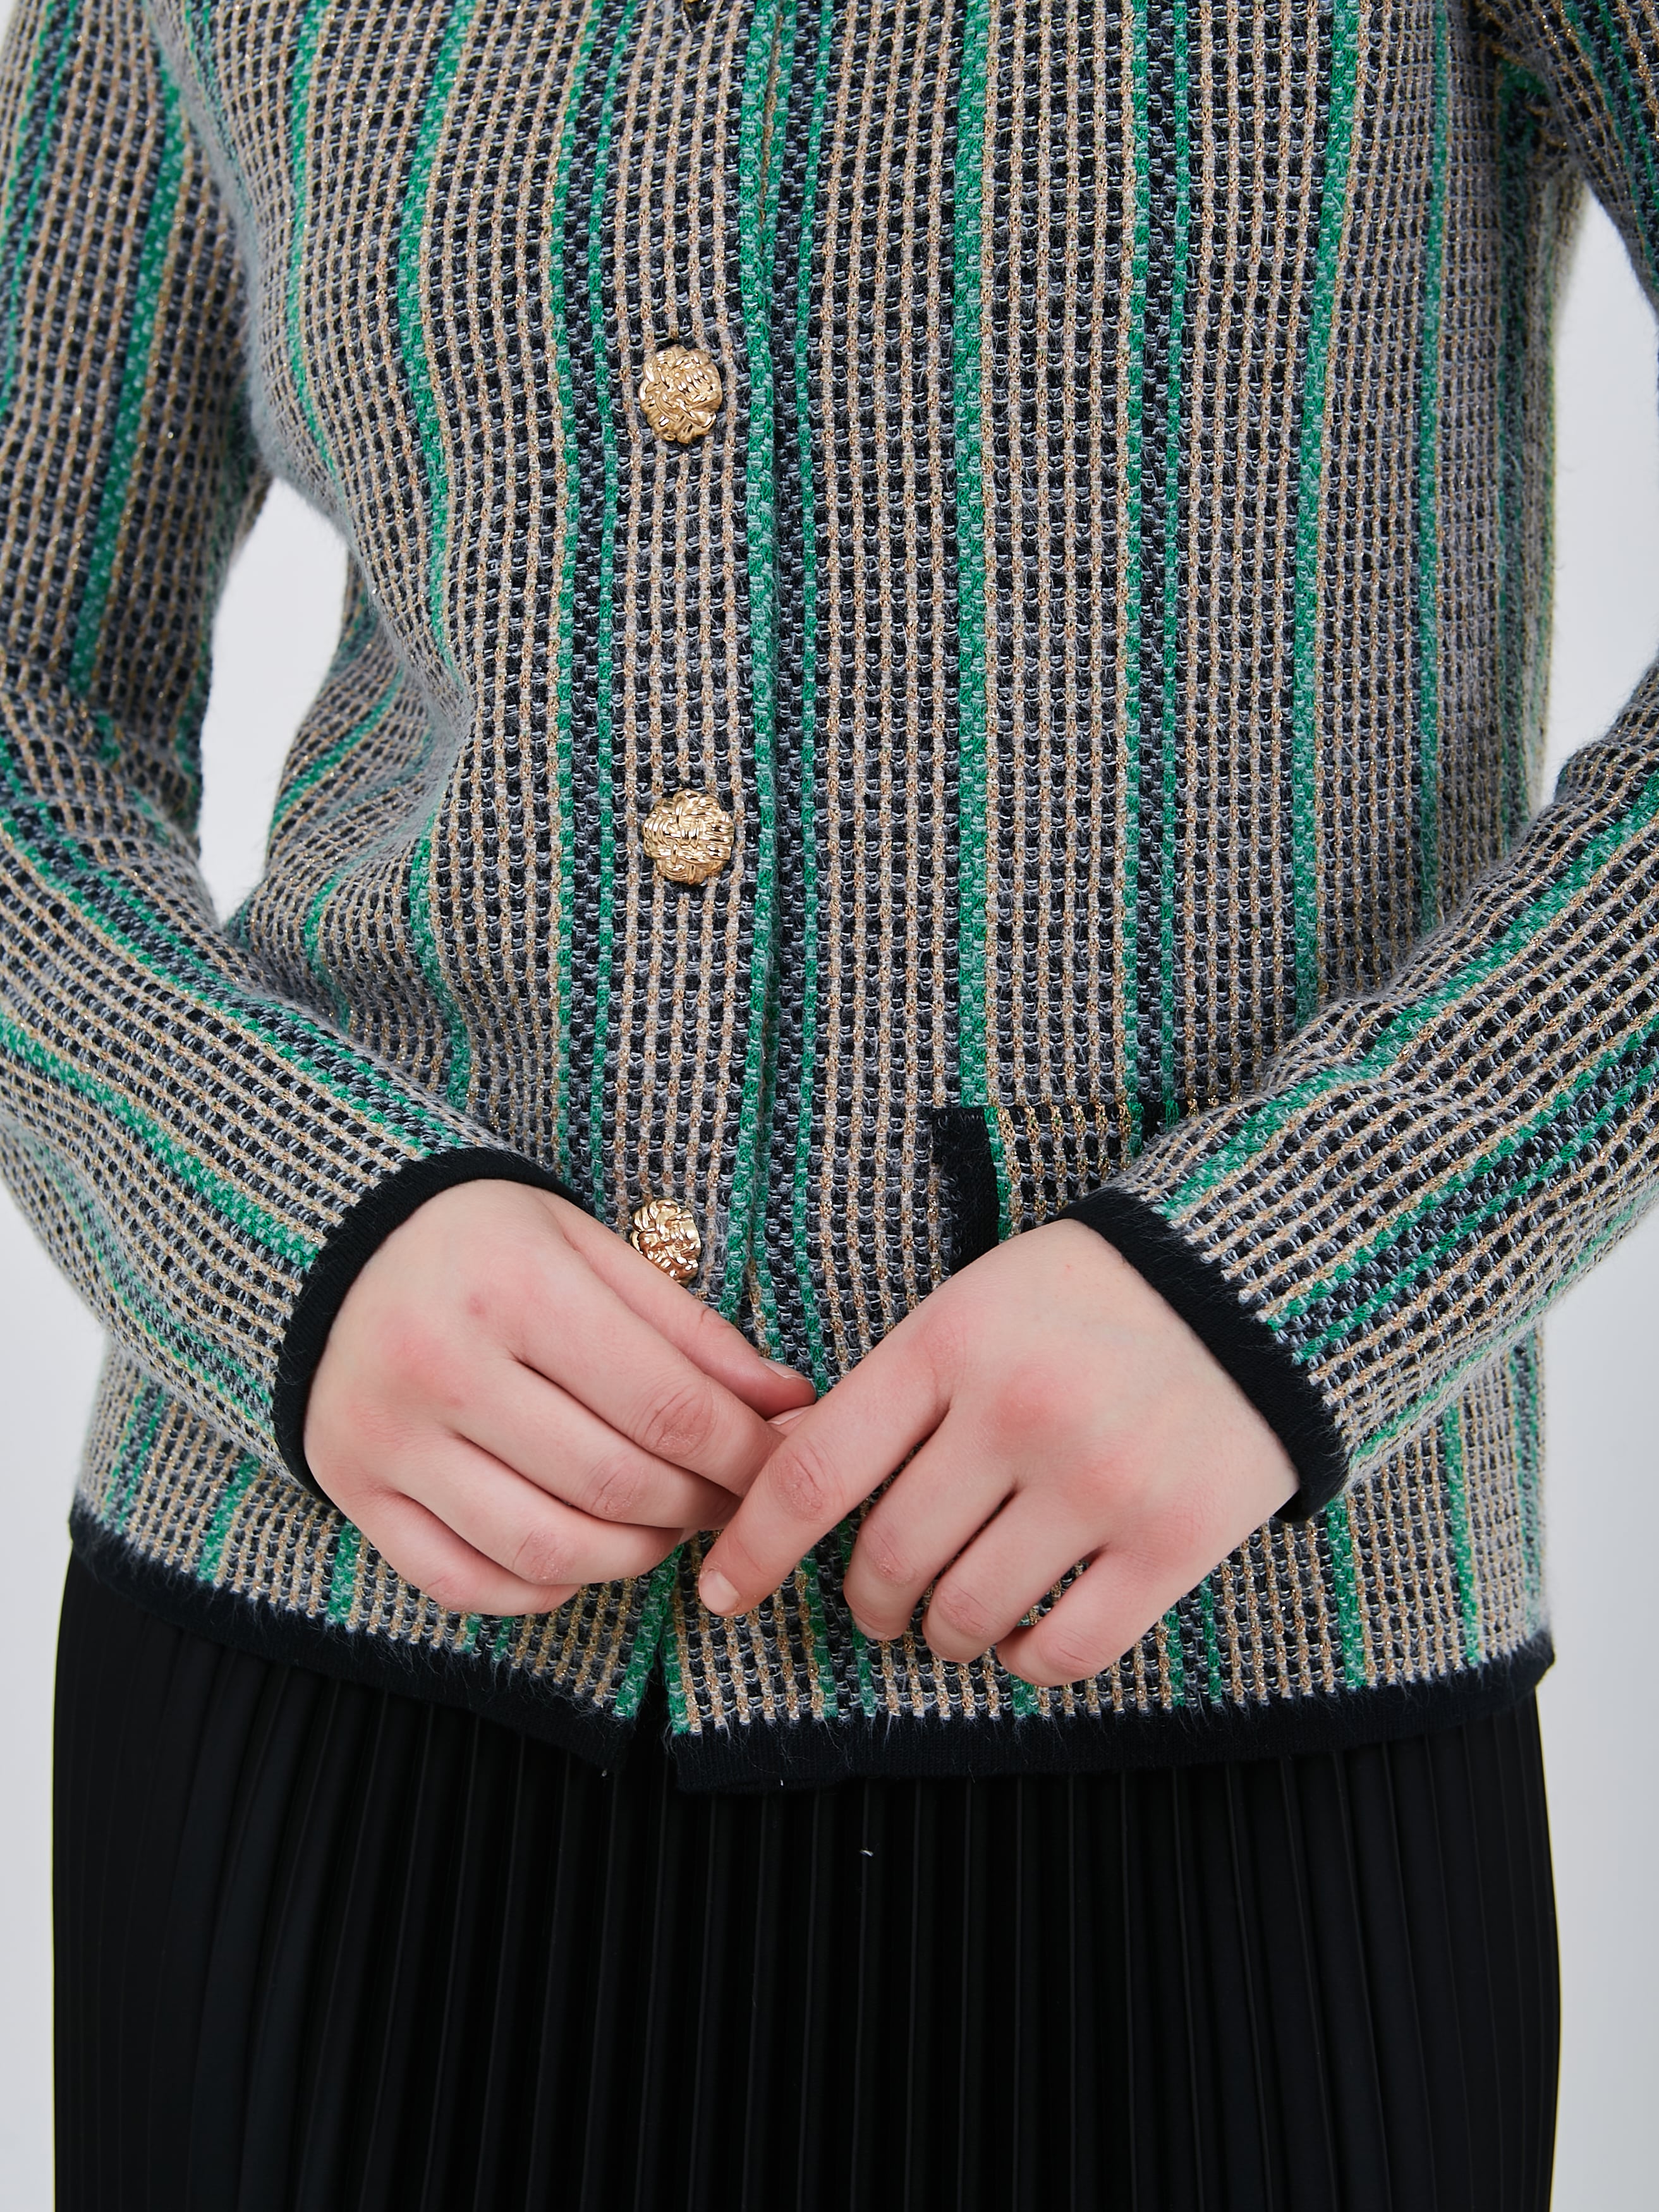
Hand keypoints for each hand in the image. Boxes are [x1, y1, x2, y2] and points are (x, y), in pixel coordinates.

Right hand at [305, 1180, 814, 1615]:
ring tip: (665, 1525)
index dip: (744, 1453)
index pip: (665, 1406)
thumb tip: (789, 1403)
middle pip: (613, 1484)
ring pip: (544, 1550)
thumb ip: (689, 1330)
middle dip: (699, 1506)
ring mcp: (388, 1438)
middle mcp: (442, 1366)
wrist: (334, 1241)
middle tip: (731, 1497)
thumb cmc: (484, 1241)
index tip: (784, 1464)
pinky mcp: (354, 1490)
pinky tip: (580, 1554)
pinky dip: (540, 1589)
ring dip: (632, 1556)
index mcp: (514, 1287)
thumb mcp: (589, 1248)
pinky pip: (464, 1583)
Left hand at [696, 1220, 1295, 1685]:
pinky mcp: (1175, 1542)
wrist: (1256, 1287)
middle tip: (878, 1601)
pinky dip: (1023, 1662)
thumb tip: (780, 1476)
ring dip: (939, 1635)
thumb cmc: (1087, 1303)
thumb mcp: (972, 1308)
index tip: (720, 1593)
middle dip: (866, 1600)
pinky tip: (1021, 1636)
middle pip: (888, 1558)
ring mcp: (1101, 1481)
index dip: (754, 1548)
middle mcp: (1018, 1413)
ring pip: (966, 1614)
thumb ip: (889, 1394)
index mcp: (951, 1344)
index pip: (816, 1471)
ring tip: (948, 1617)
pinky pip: (1064, 1652)